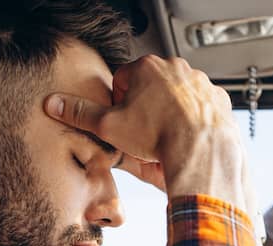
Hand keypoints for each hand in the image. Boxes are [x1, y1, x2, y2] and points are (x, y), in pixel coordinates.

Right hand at [45, 55, 248, 209]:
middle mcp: (176, 68)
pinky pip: (199, 108)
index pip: (123, 80)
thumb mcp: (109, 126)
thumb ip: (81, 113)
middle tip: (144, 134)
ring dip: (168, 114)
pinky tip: (187, 137)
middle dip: (145, 109)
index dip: (119, 105)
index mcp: (147, 67)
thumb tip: (54, 104)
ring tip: (166, 138)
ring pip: (176, 98)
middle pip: (151, 88)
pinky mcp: (218, 99)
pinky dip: (192, 121)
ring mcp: (200, 82)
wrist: (201, 151)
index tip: (124, 121)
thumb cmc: (158, 136)